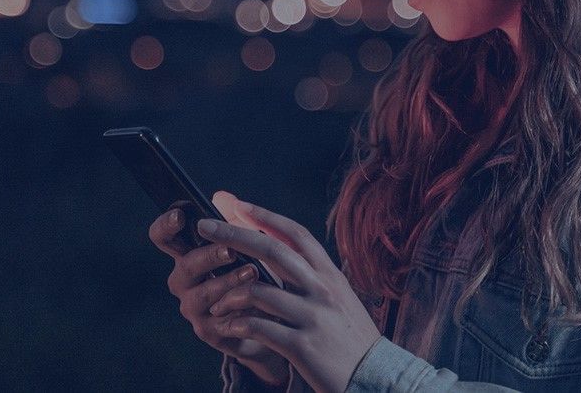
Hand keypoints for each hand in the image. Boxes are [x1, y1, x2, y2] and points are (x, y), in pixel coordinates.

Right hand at [148, 195, 289, 386]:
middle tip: (231, 250)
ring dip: (228, 281)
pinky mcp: (209, 331)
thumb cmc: (256, 272)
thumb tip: (221, 196)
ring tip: (253, 272)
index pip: (164, 236)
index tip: (182, 216)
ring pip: (203, 293)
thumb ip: (234, 220)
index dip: (166, 225)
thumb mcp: (249, 243)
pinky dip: (238, 309)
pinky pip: (219, 321)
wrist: (273, 316)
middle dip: (208, 256)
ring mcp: (194, 307)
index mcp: (189, 252)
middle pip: (185, 264)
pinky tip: (257, 304)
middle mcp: (185, 280)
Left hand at [197, 192, 381, 392]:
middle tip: (205, 226)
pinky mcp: (302, 346)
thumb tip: (281, 250)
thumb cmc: (351, 337)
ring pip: (258, 291)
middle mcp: (322, 289)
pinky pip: (258, 328)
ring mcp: (312, 316)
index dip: (264, 216)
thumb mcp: (339, 297)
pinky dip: (238, 326)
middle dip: (234, 234)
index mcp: (330, 274)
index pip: (295, 233)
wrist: (375, 376)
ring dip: (229, 295)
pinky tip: (229, 329)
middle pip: (271, 249)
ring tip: (215, 305)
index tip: (237, 204)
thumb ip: (314, 276)